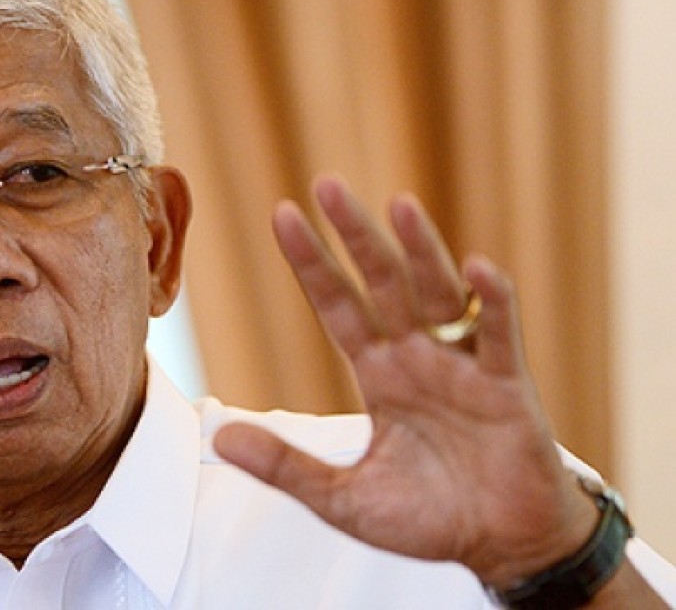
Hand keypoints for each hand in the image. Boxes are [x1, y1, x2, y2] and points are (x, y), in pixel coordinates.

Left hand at [213, 175, 597, 584]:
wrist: (500, 544)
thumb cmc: (428, 518)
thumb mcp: (343, 499)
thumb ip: (286, 466)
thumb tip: (220, 438)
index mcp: (379, 375)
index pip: (337, 306)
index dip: (312, 264)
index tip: (282, 216)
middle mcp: (418, 358)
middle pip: (383, 284)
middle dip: (356, 236)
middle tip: (328, 184)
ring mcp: (463, 367)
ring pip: (439, 295)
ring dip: (421, 250)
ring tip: (398, 205)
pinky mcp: (509, 388)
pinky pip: (501, 336)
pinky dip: (493, 302)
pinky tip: (476, 269)